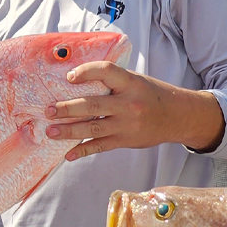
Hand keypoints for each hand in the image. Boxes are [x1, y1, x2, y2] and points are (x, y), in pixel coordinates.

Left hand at [47, 62, 223, 160]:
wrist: (178, 116)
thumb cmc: (152, 94)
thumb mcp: (136, 80)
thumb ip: (113, 81)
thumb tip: (77, 79)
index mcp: (130, 83)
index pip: (106, 72)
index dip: (86, 72)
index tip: (68, 77)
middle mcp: (128, 103)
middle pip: (93, 105)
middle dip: (67, 108)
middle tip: (48, 110)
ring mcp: (127, 124)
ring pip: (93, 128)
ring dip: (69, 131)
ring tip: (51, 131)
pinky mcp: (126, 140)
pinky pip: (101, 146)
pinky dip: (83, 150)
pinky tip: (69, 154)